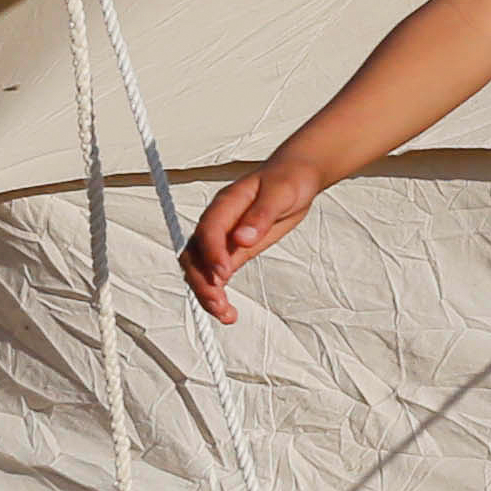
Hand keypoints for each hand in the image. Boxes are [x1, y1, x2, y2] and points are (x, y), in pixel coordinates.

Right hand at [180, 161, 327, 322]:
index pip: (209, 230)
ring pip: (200, 268)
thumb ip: (261, 216)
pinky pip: (216, 273)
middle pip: (195, 254)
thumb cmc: (288, 180)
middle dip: (202, 281)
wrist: (295, 176)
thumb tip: (242, 238)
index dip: (212, 253)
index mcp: (226, 204)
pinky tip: (227, 308)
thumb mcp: (281, 193)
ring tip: (225, 314)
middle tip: (220, 304)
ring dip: (206, 292)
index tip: (224, 275)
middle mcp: (217, 222)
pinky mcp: (231, 250)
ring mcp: (222, 238)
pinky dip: (217, 291)